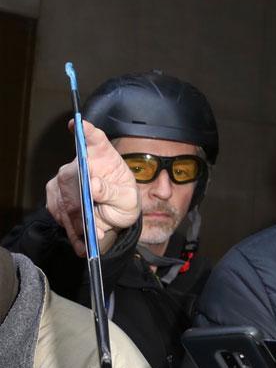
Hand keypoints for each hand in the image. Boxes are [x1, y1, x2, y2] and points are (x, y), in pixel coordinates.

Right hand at [45, 121, 138, 255]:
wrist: (115, 217)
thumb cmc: (124, 200)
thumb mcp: (128, 199)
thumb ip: (112, 191)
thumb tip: (92, 184)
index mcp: (104, 156)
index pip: (94, 138)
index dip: (86, 131)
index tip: (78, 123)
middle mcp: (80, 164)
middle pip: (72, 177)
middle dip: (82, 202)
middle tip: (94, 225)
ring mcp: (63, 180)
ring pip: (65, 200)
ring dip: (78, 221)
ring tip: (93, 236)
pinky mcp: (54, 197)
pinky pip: (59, 214)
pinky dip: (71, 230)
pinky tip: (81, 243)